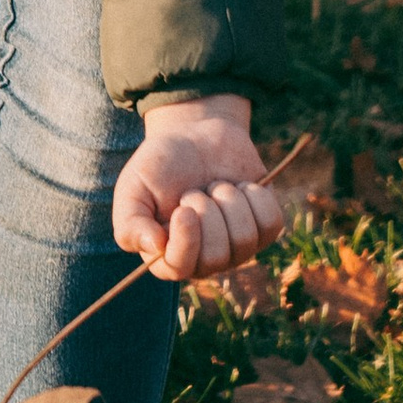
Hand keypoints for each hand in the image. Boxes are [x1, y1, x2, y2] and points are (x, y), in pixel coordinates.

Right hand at [111, 96, 285, 282]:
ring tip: (216, 186)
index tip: (183, 209)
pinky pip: (271, 222)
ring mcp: (238, 247)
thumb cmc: (159, 166)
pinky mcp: (264, 228)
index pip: (181, 268)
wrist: (195, 135)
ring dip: (228, 199)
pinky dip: (255, 195)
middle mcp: (206, 259)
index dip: (186, 240)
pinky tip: (240, 187)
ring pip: (245, 239)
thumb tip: (154, 247)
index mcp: (169, 256)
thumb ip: (131, 222)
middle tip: (195, 190)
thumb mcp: (132, 188)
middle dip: (207, 211)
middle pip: (217, 256)